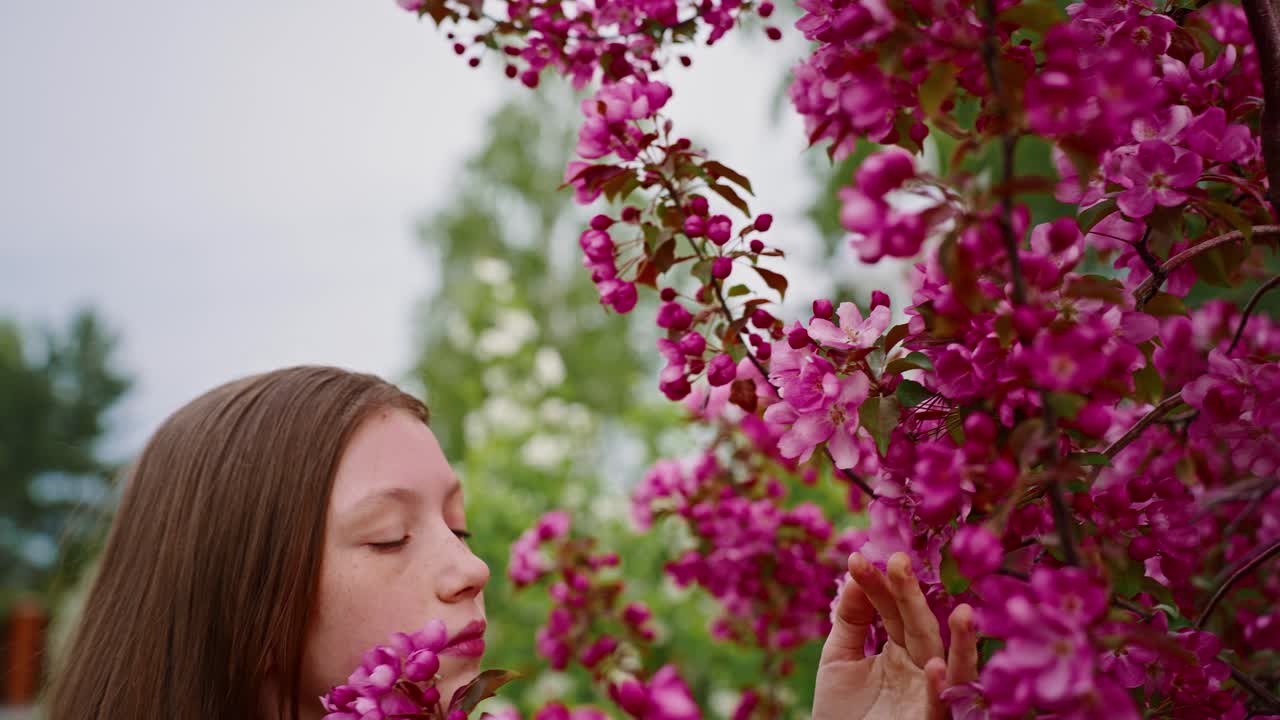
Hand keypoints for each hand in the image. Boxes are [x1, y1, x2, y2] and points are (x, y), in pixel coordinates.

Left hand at [812, 551, 977, 719]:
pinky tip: (936, 667)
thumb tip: (856, 575)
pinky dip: (940, 688)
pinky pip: (939, 705)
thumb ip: (849, 620)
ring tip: (964, 613)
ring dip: (961, 642)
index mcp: (900, 648)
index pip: (892, 610)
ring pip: (951, 664)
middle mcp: (921, 667)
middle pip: (920, 627)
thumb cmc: (841, 710)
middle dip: (911, 596)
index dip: (878, 586)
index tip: (857, 558)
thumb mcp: (838, 659)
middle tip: (899, 560)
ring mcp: (928, 694)